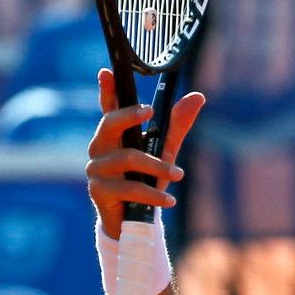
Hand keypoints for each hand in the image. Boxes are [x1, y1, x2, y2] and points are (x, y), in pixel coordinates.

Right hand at [85, 69, 205, 239]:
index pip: (109, 107)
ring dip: (157, 167)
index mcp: (115, 134)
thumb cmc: (147, 180)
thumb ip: (177, 125)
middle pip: (109, 123)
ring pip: (128, 158)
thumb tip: (197, 96)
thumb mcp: (166, 150)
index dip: (106, 90)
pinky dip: (152, 193)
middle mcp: (100, 147)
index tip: (107, 72)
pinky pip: (128, 187)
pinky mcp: (98, 191)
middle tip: (150, 111)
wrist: (136, 221)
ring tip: (178, 175)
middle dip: (129, 115)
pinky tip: (168, 200)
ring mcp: (96, 169)